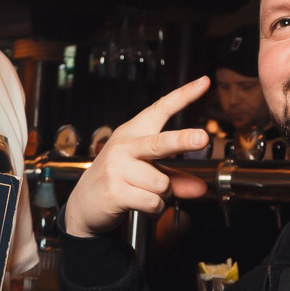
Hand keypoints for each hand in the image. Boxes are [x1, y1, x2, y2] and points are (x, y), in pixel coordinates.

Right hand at [65, 77, 211, 237]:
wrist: (85, 202)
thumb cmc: (118, 179)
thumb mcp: (146, 171)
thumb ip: (176, 177)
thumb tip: (200, 188)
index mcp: (134, 132)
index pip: (160, 109)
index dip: (184, 95)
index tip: (204, 83)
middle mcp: (125, 146)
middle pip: (160, 143)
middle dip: (183, 140)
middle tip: (202, 138)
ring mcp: (118, 168)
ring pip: (162, 183)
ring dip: (162, 194)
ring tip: (145, 192)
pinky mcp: (115, 190)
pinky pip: (153, 202)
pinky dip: (155, 208)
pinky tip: (140, 203)